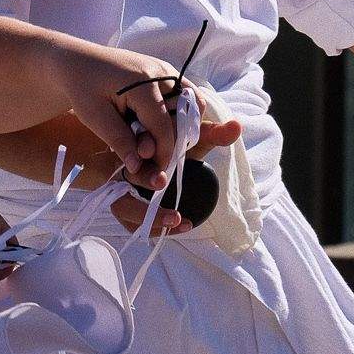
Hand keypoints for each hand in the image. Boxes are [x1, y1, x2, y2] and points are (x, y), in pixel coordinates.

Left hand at [37, 39, 182, 185]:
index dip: (163, 153)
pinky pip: (184, 94)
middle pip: (183, 115)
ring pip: (191, 102)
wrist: (77, 61)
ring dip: (177, 124)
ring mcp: (165, 69)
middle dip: (172, 139)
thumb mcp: (94, 117)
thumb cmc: (82, 87)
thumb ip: (119, 140)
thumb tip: (138, 166)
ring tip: (151, 138)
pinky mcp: (164, 71)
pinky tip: (155, 124)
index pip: (163, 127)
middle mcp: (161, 72)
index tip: (157, 171)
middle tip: (150, 153)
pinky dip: (177, 112)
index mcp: (143, 83)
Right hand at [109, 103, 243, 234]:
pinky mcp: (126, 210)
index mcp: (133, 143)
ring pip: (120, 206)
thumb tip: (236, 126)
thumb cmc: (179, 148)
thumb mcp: (195, 140)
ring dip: (148, 215)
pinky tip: (182, 225)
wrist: (172, 166)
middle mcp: (120, 166)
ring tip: (177, 219)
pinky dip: (156, 227)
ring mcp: (118, 190)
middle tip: (161, 185)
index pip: (128, 144)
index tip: (152, 155)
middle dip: (141, 181)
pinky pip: (133, 223)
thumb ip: (212, 133)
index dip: (139, 148)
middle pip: (117, 179)